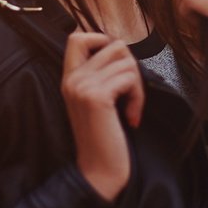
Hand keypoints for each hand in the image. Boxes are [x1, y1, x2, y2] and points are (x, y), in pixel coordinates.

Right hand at [61, 31, 143, 202]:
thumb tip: (122, 51)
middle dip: (131, 67)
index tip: (116, 68)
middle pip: (114, 45)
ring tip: (130, 108)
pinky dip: (138, 97)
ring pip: (126, 61)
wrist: (99, 171)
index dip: (103, 41)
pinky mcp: (97, 97)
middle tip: (130, 93)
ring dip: (137, 85)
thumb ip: (100, 76)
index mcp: (68, 79)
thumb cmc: (103, 139)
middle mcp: (72, 79)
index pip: (78, 37)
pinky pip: (130, 78)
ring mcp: (82, 86)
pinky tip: (131, 117)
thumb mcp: (95, 102)